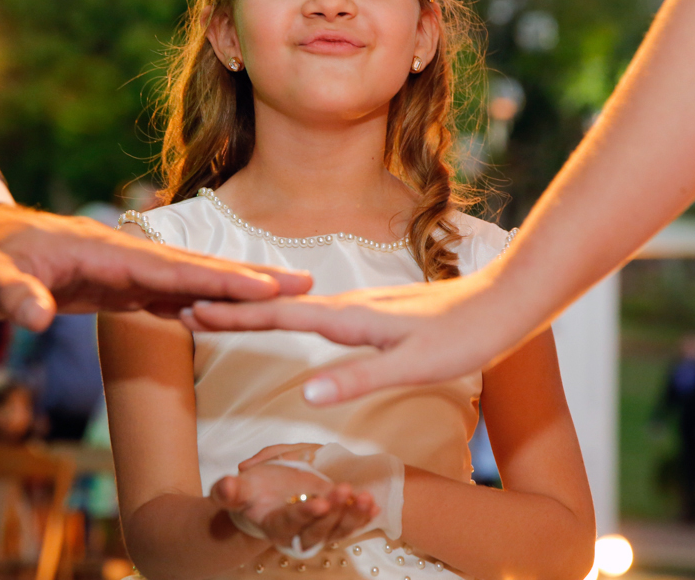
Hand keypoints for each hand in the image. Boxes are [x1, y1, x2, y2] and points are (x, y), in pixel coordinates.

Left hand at [0, 203, 312, 329]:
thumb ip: (13, 294)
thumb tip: (35, 317)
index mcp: (103, 252)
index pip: (171, 269)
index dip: (219, 280)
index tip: (265, 287)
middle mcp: (124, 256)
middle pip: (196, 268)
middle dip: (249, 277)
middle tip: (305, 282)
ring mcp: (123, 269)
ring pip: (189, 281)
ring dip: (234, 290)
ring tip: (284, 297)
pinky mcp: (116, 285)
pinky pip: (167, 295)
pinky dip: (200, 303)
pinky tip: (223, 315)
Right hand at [183, 265, 527, 404]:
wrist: (505, 303)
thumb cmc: (463, 336)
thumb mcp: (413, 366)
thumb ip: (359, 378)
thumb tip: (305, 391)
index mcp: (352, 317)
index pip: (281, 317)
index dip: (236, 318)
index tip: (194, 312)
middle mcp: (352, 305)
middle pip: (280, 306)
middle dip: (233, 310)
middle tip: (189, 310)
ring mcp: (364, 305)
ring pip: (298, 306)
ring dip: (257, 310)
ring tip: (223, 312)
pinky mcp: (377, 311)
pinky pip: (319, 310)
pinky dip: (291, 312)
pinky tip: (292, 316)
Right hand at [210, 459, 377, 551]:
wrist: (264, 498)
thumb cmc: (252, 491)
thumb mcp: (238, 488)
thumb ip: (229, 490)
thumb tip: (225, 486)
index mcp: (274, 524)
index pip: (290, 522)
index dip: (304, 514)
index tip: (319, 500)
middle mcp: (297, 532)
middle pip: (317, 530)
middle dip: (332, 513)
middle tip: (343, 491)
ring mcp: (317, 527)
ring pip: (337, 529)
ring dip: (352, 516)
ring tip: (365, 498)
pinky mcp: (331, 520)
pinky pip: (348, 524)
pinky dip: (362, 517)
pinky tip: (373, 505)